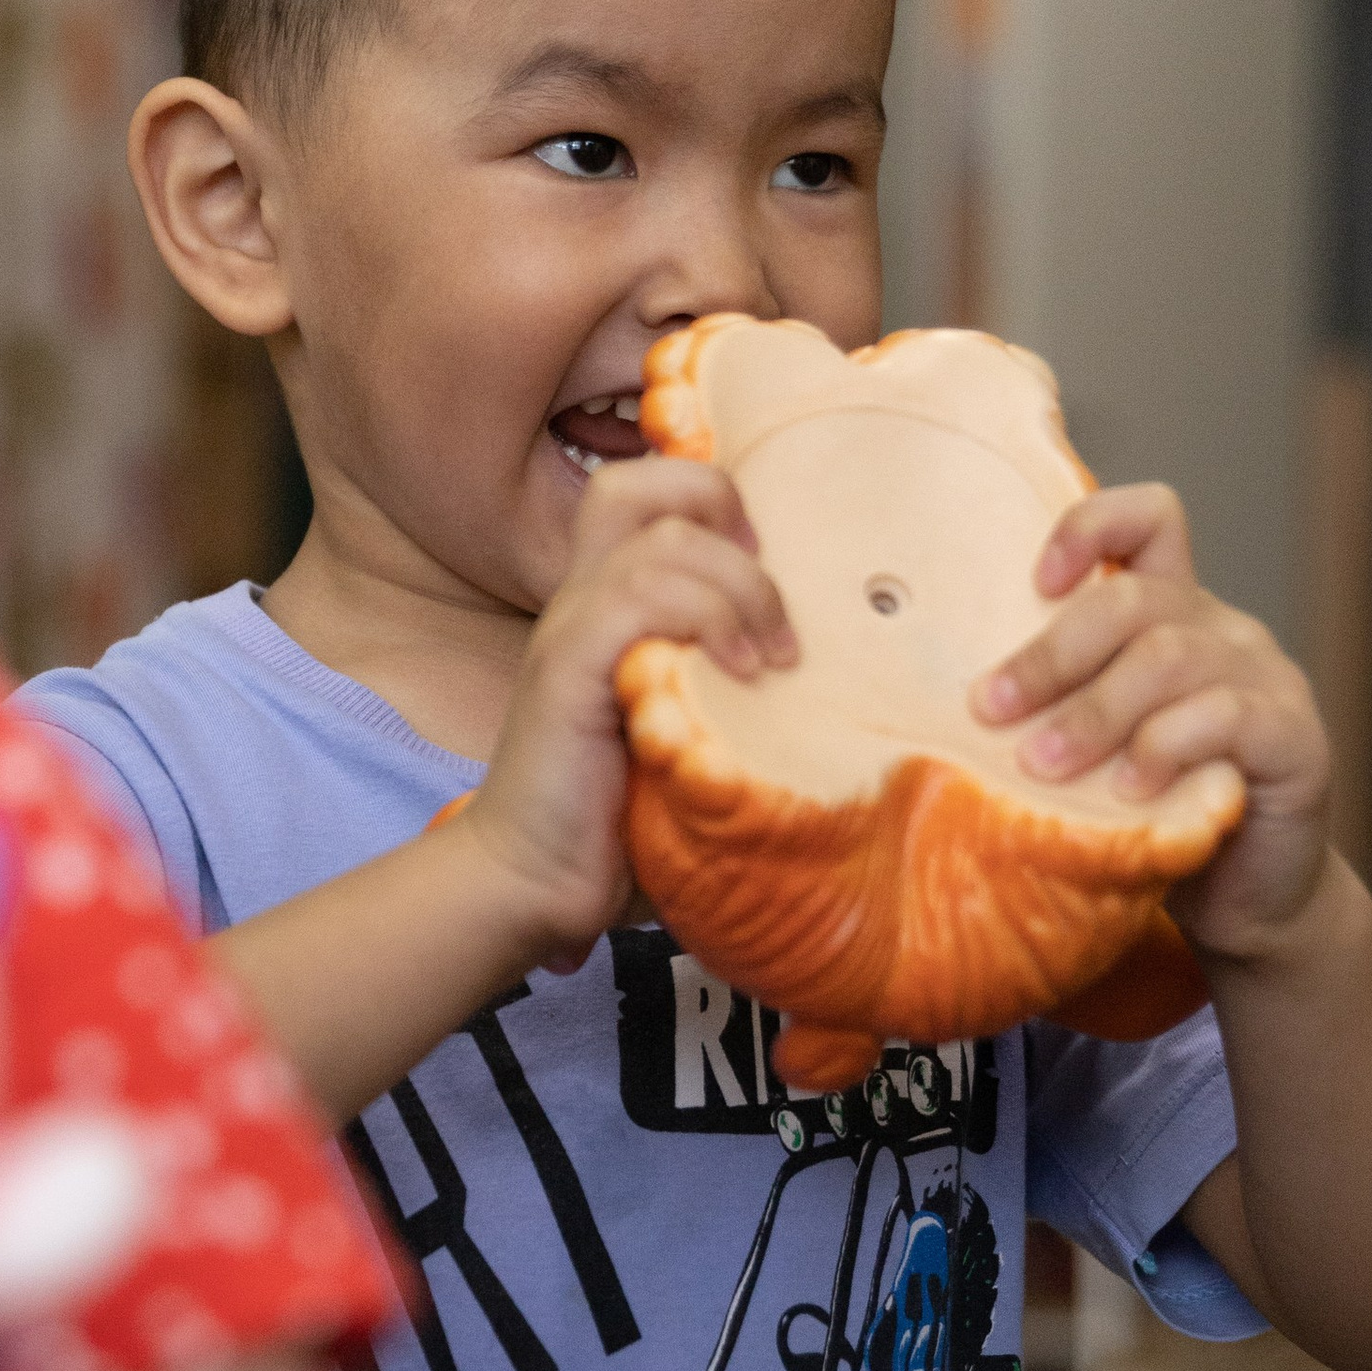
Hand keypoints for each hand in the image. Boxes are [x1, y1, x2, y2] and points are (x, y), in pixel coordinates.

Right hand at [463, 457, 794, 965]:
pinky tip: (740, 677)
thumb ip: (734, 695)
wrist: (532, 886)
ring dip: (737, 587)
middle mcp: (579, 602)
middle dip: (722, 517)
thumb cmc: (618, 826)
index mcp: (605, 606)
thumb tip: (839, 694)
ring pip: (658, 540)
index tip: (770, 573)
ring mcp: (568, 631)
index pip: (643, 491)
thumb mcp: (689, 737)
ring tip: (769, 661)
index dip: (715, 502)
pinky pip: (637, 597)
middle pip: (636, 485)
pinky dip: (705, 621)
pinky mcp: (565, 672)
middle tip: (768, 609)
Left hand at [974, 484, 1329, 961]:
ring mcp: (1266, 678)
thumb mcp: (1095, 752)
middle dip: (1050, 655)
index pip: (1149, 521)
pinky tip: (1129, 791)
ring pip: (1169, 658)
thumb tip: (952, 714)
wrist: (1247, 899)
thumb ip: (1053, 712)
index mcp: (1174, 615)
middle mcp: (1223, 631)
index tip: (1034, 582)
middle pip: (1135, 600)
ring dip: (1093, 712)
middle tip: (990, 711)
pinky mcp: (1296, 736)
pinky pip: (1225, 716)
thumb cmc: (1153, 818)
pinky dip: (1164, 748)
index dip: (1091, 527)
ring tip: (1043, 765)